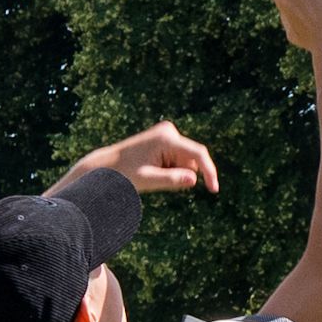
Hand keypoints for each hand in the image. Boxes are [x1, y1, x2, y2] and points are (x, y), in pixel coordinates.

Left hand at [71, 121, 219, 195]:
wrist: (107, 164)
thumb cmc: (124, 173)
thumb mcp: (147, 180)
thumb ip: (171, 180)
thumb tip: (194, 180)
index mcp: (166, 138)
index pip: (198, 154)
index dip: (210, 171)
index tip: (214, 190)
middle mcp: (170, 131)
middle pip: (192, 160)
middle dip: (182, 173)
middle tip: (157, 177)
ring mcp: (168, 133)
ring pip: (187, 161)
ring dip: (175, 171)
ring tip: (153, 171)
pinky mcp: (166, 138)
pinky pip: (180, 158)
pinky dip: (171, 167)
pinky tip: (154, 166)